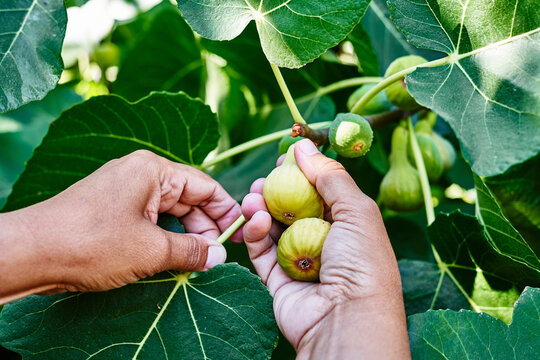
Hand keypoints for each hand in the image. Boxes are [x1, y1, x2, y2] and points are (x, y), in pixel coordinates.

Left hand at [0, 150, 240, 303]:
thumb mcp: (151, 249)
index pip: (205, 185)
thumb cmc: (91, 242)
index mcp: (153, 170)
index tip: (239, 235)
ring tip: (197, 261)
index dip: (227, 211)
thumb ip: (192, 251)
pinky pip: (150, 220)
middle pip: (188, 197)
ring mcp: (124, 191)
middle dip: (206, 226)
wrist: (31, 253)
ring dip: (186, 235)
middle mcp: (140, 174)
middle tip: (218, 255)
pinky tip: (172, 258)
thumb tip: (218, 257)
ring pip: (169, 211)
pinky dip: (165, 237)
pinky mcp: (112, 209)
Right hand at [241, 140, 409, 358]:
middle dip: (275, 190)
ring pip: (272, 228)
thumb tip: (304, 145)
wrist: (347, 321)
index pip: (320, 191)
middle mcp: (324, 241)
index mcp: (348, 224)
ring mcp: (300, 260)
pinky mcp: (278, 279)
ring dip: (260, 208)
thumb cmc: (361, 262)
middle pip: (292, 208)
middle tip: (262, 178)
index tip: (284, 158)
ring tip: (252, 196)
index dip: (302, 173)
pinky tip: (254, 218)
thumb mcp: (356, 209)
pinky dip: (254, 233)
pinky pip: (261, 251)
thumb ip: (329, 176)